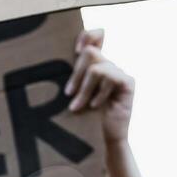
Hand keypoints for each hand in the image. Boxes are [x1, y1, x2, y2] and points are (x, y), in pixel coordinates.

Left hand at [65, 30, 133, 145]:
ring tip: (76, 107)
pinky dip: (98, 93)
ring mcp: (119, 73)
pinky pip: (109, 78)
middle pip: (90, 52)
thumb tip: (48, 65)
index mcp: (94, 65)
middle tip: (68, 94)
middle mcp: (108, 65)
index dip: (87, 36)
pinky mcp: (128, 83)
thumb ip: (68, 79)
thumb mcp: (71, 96)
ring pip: (97, 68)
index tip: (75, 51)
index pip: (96, 35)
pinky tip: (95, 106)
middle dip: (76, 74)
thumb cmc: (81, 120)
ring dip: (84, 89)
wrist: (101, 141)